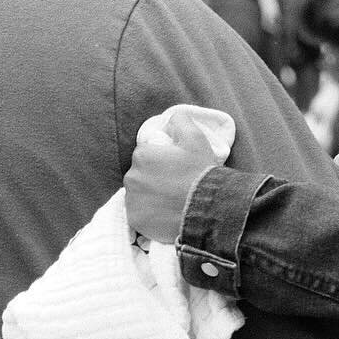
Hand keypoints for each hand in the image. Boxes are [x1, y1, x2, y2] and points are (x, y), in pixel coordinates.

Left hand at [124, 116, 219, 244]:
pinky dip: (148, 214)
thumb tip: (170, 119)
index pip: (145, 155)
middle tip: (173, 186)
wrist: (207, 208)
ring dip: (149, 196)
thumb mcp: (195, 137)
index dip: (160, 161)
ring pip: (137, 194)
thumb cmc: (200, 171)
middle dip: (152, 178)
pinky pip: (138, 214)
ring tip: (169, 201)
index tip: (174, 169)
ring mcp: (132, 200)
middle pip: (139, 175)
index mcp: (142, 155)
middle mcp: (131, 177)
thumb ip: (179, 121)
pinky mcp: (135, 219)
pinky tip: (164, 213)